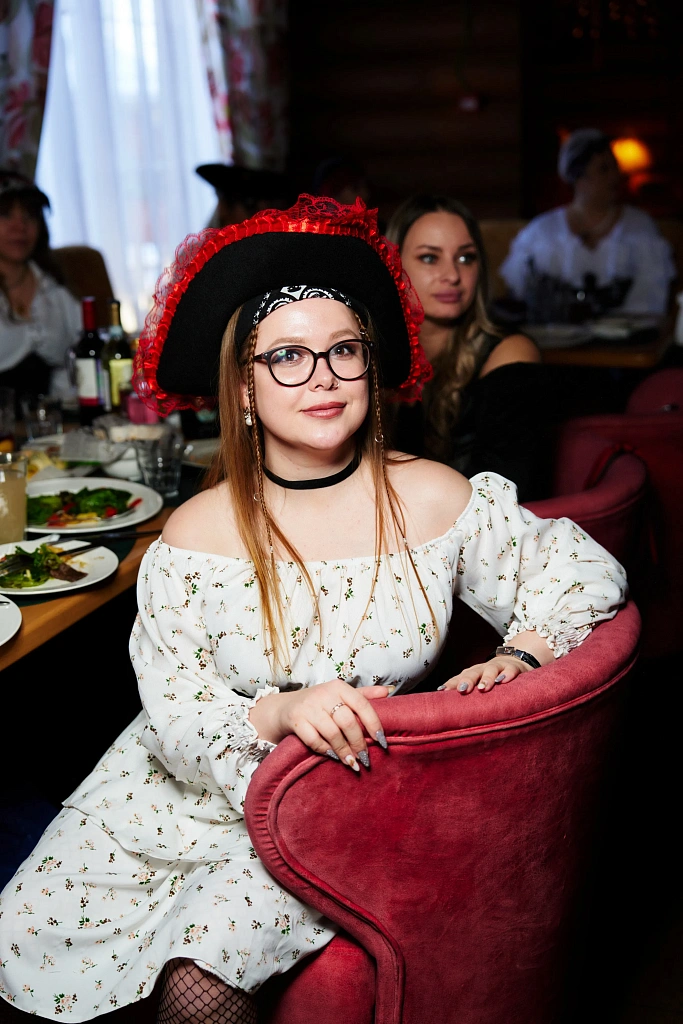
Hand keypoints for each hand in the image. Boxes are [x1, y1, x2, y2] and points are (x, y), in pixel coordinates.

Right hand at [251, 679, 388, 769]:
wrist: (285, 707)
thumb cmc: (320, 703)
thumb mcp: (340, 695)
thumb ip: (364, 694)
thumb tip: (389, 691)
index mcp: (339, 687)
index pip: (362, 704)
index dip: (374, 724)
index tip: (382, 742)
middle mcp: (324, 694)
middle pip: (348, 721)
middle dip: (359, 743)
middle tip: (366, 758)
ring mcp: (308, 707)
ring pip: (332, 733)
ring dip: (344, 751)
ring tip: (352, 762)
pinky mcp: (295, 720)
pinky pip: (314, 740)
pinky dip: (326, 751)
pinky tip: (334, 757)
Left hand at [439, 655, 532, 694]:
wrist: (513, 661)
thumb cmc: (490, 678)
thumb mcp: (478, 685)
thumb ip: (467, 696)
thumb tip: (448, 712)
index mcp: (471, 674)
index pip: (459, 678)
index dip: (451, 684)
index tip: (442, 691)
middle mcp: (482, 669)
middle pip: (472, 673)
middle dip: (467, 681)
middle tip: (462, 690)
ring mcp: (497, 667)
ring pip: (490, 670)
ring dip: (486, 678)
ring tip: (483, 688)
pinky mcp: (513, 668)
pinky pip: (510, 670)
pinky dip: (507, 674)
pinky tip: (504, 680)